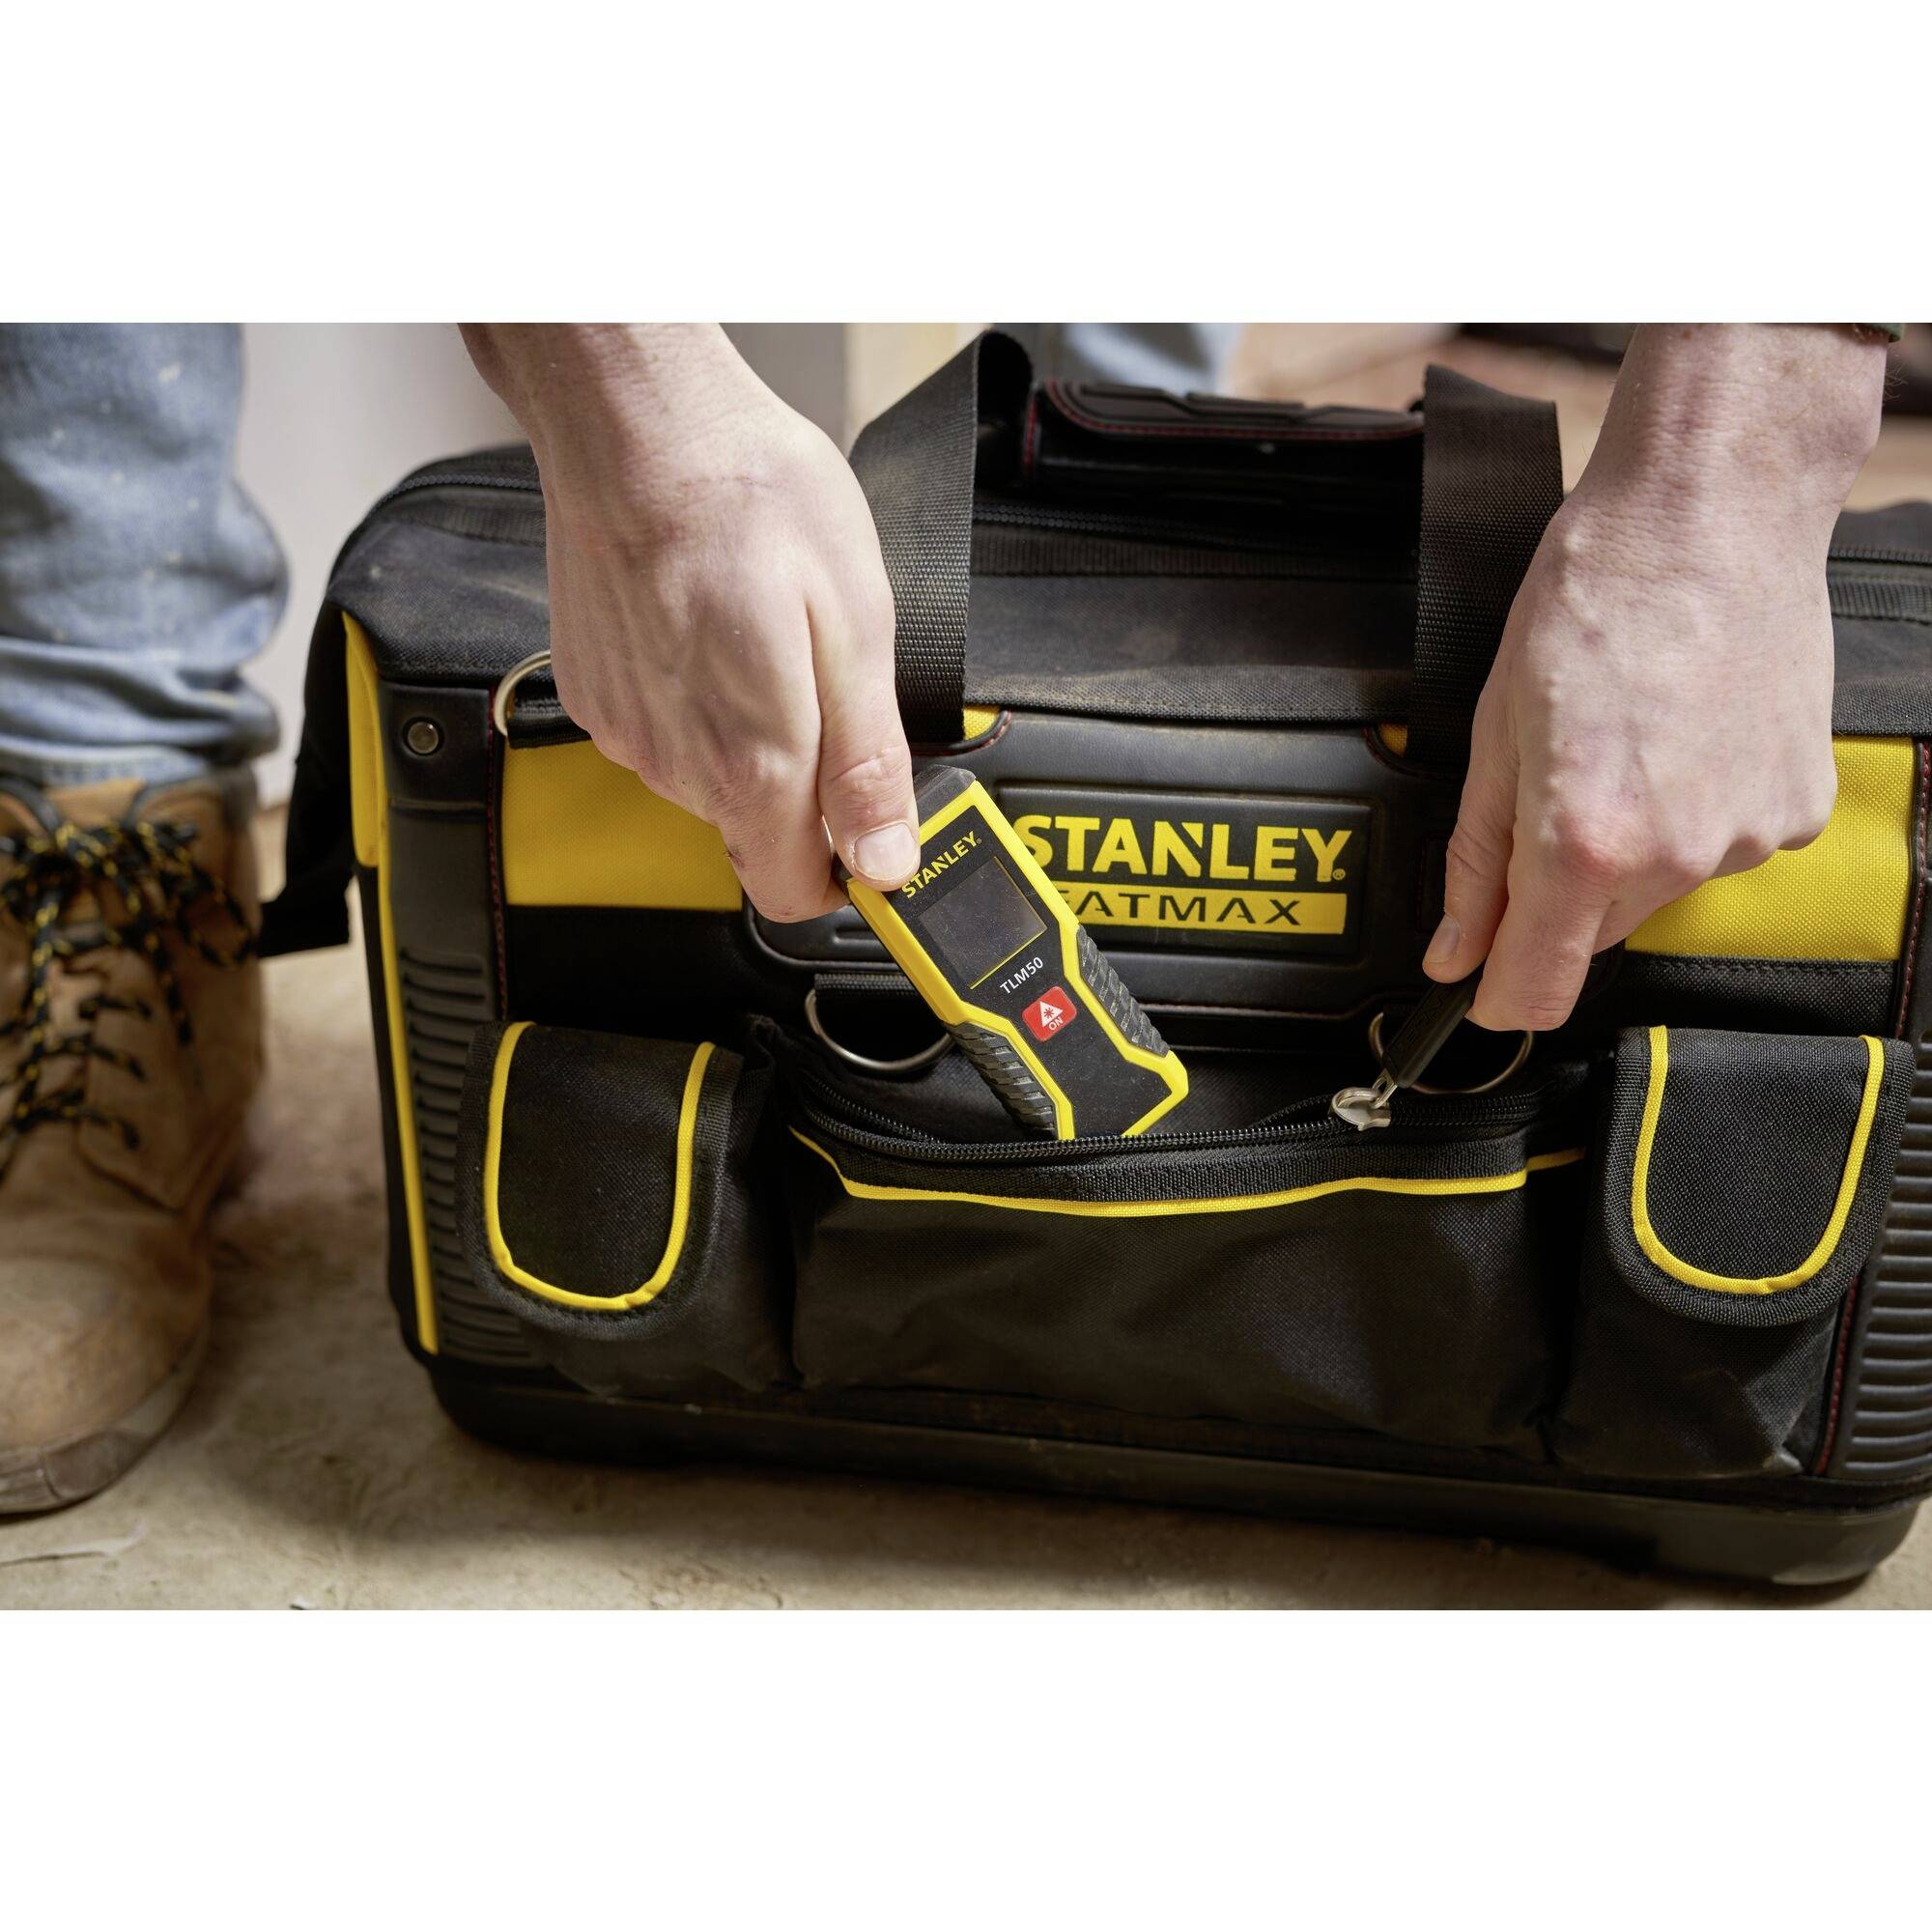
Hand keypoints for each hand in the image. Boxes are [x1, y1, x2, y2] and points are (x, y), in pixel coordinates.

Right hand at [461, 324, 916, 919]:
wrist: (633, 422)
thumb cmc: (747, 495)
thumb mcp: (857, 628)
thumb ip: (870, 764)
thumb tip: (886, 859)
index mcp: (752, 762)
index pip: (794, 893)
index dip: (842, 872)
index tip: (870, 833)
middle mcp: (678, 764)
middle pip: (759, 829)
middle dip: (805, 781)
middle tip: (827, 684)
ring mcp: (627, 732)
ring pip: (712, 780)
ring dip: (750, 732)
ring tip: (763, 637)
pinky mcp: (595, 695)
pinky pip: (665, 731)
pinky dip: (696, 696)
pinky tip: (710, 625)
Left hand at [1424, 324, 1886, 1031]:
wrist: (1710, 519)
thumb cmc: (1597, 600)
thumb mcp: (1495, 734)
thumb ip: (1475, 863)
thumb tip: (1454, 951)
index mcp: (1581, 841)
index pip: (1537, 988)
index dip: (1499, 997)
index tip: (1483, 984)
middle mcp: (1673, 855)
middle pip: (1594, 932)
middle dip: (1562, 886)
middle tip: (1559, 782)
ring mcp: (1745, 836)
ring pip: (1658, 887)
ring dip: (1632, 842)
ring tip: (1630, 739)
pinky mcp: (1797, 810)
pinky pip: (1722, 844)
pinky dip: (1695, 809)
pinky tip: (1685, 736)